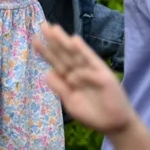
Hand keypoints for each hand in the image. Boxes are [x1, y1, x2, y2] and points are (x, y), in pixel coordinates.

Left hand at [36, 23, 137, 137]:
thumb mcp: (71, 102)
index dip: (47, 51)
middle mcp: (81, 72)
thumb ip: (60, 88)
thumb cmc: (93, 114)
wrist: (114, 124)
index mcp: (72, 78)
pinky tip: (75, 41)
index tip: (36, 39)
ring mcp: (93, 72)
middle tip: (43, 25)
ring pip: (77, 55)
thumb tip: (47, 73)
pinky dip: (83, 54)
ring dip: (66, 42)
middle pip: (66, 54)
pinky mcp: (105, 76)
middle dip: (55, 41)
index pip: (58, 62)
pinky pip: (90, 66)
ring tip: (55, 29)